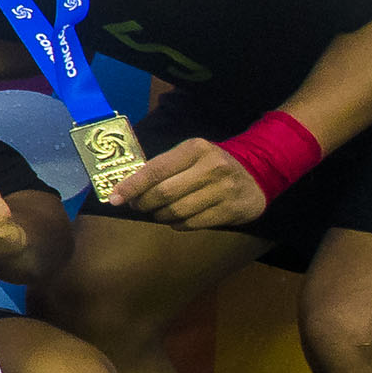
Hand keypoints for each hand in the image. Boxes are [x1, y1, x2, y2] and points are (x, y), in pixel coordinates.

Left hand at [106, 137, 266, 230]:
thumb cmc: (210, 164)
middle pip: (164, 193)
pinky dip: (177, 224)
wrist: (257, 173)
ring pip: (177, 212)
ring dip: (160, 215)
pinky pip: (192, 223)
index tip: (114, 198)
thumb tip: (126, 187)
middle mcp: (211, 167)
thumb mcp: (189, 155)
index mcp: (195, 149)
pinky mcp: (231, 210)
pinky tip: (177, 218)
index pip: (155, 169)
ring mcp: (223, 190)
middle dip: (143, 203)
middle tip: (137, 205)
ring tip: (158, 211)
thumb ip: (162, 167)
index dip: (131, 186)